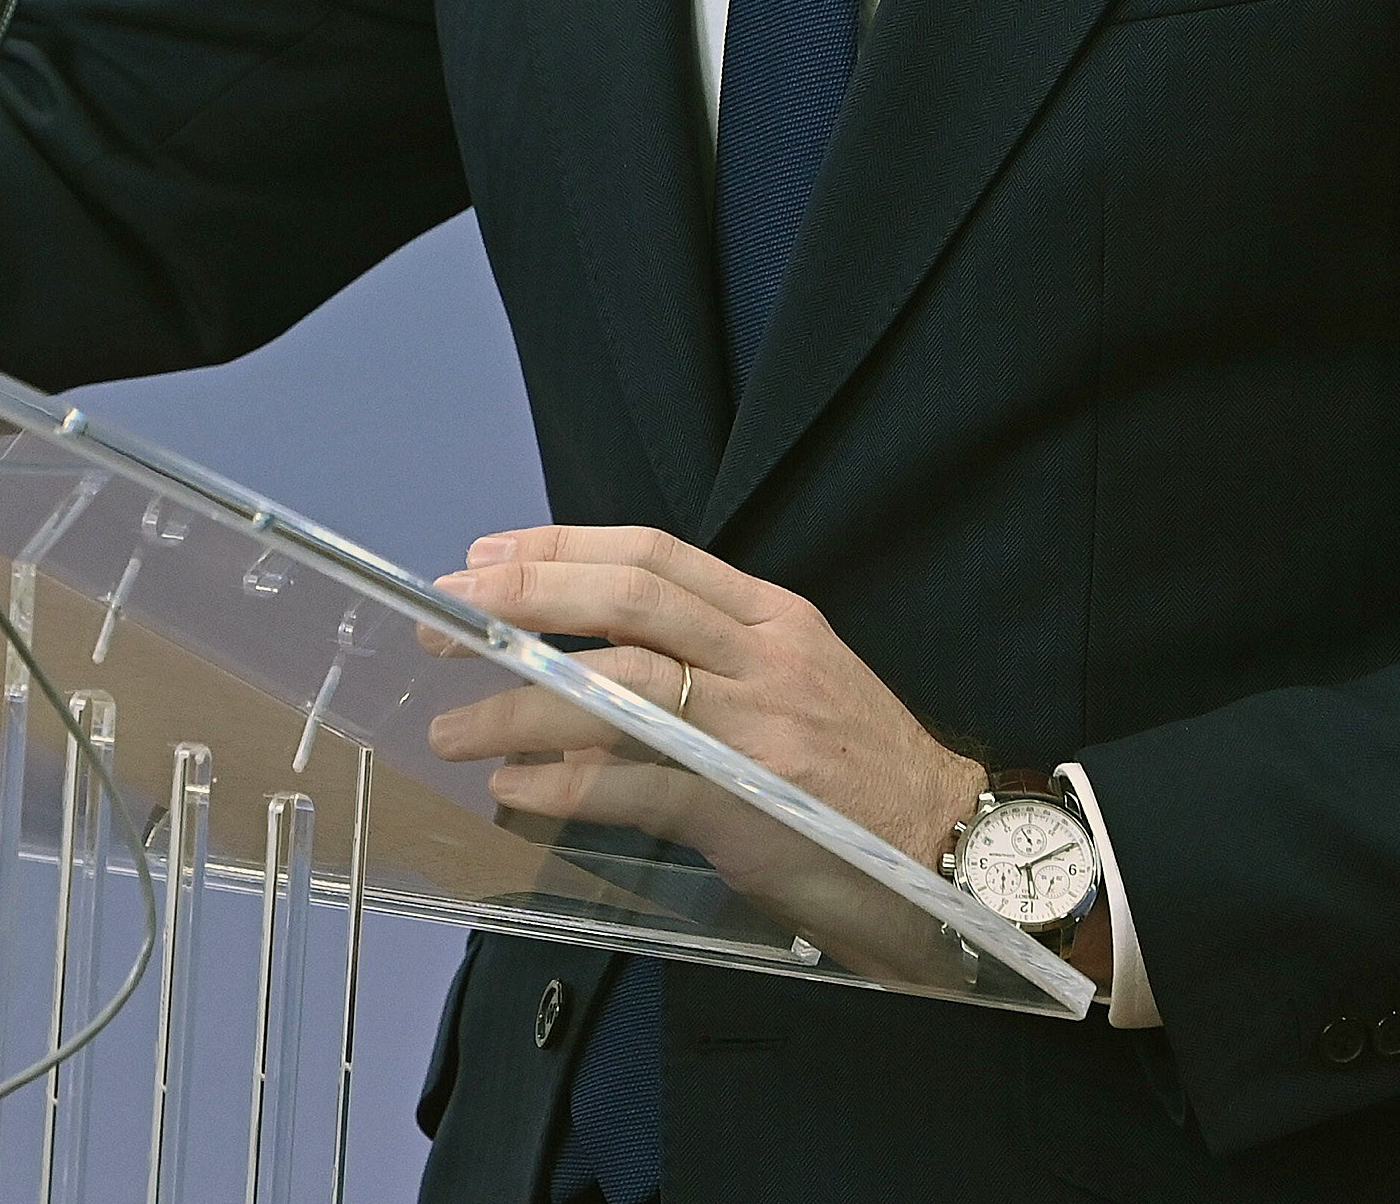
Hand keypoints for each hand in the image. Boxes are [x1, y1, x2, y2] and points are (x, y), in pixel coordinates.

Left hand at [422, 525, 983, 870]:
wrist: (955, 852)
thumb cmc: (864, 779)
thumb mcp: (799, 686)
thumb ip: (717, 660)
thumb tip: (599, 660)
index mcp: (774, 619)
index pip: (653, 554)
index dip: (560, 547)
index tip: (486, 556)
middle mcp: (764, 658)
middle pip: (625, 598)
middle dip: (521, 602)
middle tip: (444, 619)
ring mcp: (756, 730)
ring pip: (615, 686)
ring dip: (517, 703)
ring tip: (452, 724)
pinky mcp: (745, 807)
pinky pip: (633, 783)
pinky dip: (562, 783)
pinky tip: (512, 789)